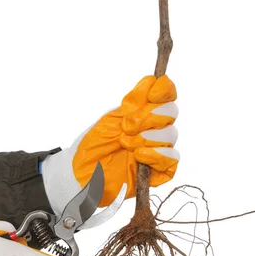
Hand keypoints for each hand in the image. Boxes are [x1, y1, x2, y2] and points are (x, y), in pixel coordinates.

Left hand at [42, 74, 178, 213]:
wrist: (82, 175)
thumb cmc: (93, 146)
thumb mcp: (110, 118)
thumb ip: (134, 101)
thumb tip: (153, 80)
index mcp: (143, 112)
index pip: (166, 93)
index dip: (163, 90)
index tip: (152, 95)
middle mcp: (154, 128)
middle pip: (171, 111)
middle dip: (150, 116)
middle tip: (126, 126)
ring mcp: (159, 149)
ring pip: (172, 134)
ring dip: (148, 137)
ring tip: (126, 144)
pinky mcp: (161, 171)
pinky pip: (172, 158)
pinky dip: (157, 154)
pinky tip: (139, 156)